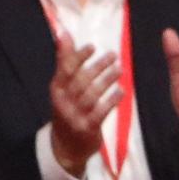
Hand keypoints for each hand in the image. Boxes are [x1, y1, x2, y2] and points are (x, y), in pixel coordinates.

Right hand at [47, 33, 119, 178]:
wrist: (65, 146)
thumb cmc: (68, 108)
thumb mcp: (63, 87)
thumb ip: (66, 61)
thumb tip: (63, 33)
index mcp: (57, 90)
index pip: (65, 71)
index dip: (78, 57)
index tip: (92, 46)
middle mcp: (63, 103)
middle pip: (80, 81)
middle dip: (97, 67)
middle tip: (113, 55)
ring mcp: (74, 116)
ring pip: (91, 95)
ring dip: (106, 81)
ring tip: (119, 69)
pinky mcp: (87, 128)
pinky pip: (100, 112)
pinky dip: (111, 101)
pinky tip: (121, 91)